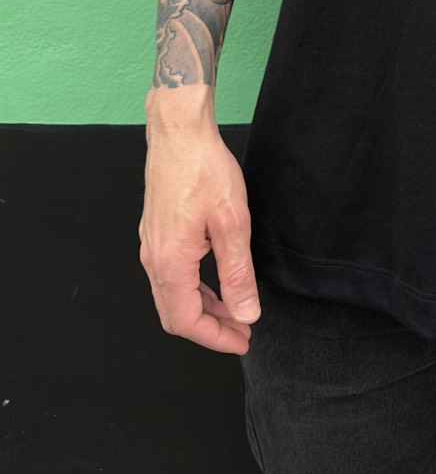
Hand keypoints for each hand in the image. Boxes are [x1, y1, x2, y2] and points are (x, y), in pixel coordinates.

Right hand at [139, 118, 262, 354]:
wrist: (179, 132)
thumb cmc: (203, 169)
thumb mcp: (232, 223)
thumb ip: (238, 274)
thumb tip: (245, 313)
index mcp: (171, 263)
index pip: (187, 321)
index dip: (216, 339)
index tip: (242, 341)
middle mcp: (154, 259)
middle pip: (175, 314)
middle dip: (209, 328)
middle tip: (241, 331)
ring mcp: (151, 245)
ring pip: (172, 295)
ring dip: (202, 309)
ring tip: (234, 311)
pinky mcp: (156, 233)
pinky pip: (170, 275)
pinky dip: (193, 288)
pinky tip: (215, 281)